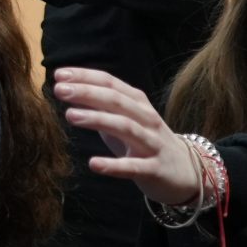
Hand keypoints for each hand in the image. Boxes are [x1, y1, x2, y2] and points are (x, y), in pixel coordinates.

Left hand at [54, 68, 198, 209]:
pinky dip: (114, 165)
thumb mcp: (123, 120)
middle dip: (87, 93)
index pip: (110, 83)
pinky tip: (93, 164)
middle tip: (60, 90)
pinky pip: (133, 166)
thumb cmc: (146, 142)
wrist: (187, 172)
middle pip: (116, 100)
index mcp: (137, 103)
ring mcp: (152, 143)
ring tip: (70, 116)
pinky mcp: (155, 168)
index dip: (85, 77)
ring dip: (97, 119)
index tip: (59, 74)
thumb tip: (68, 90)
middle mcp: (146, 119)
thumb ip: (99, 106)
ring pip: (126, 127)